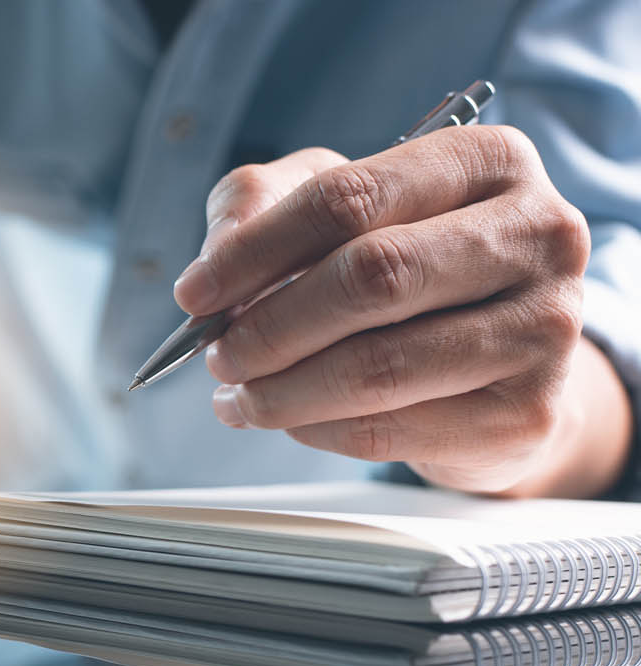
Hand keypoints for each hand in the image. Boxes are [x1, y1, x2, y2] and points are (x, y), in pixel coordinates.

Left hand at [180, 130, 628, 497]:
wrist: (501, 361)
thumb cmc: (410, 269)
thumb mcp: (336, 209)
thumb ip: (263, 205)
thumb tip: (215, 261)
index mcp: (489, 161)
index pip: (350, 199)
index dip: (255, 251)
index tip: (195, 294)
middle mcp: (538, 235)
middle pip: (371, 279)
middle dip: (269, 327)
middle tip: (218, 356)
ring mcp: (545, 327)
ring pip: (377, 366)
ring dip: (282, 391)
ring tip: (239, 397)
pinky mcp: (528, 412)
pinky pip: (391, 429)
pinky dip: (318, 430)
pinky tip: (293, 419)